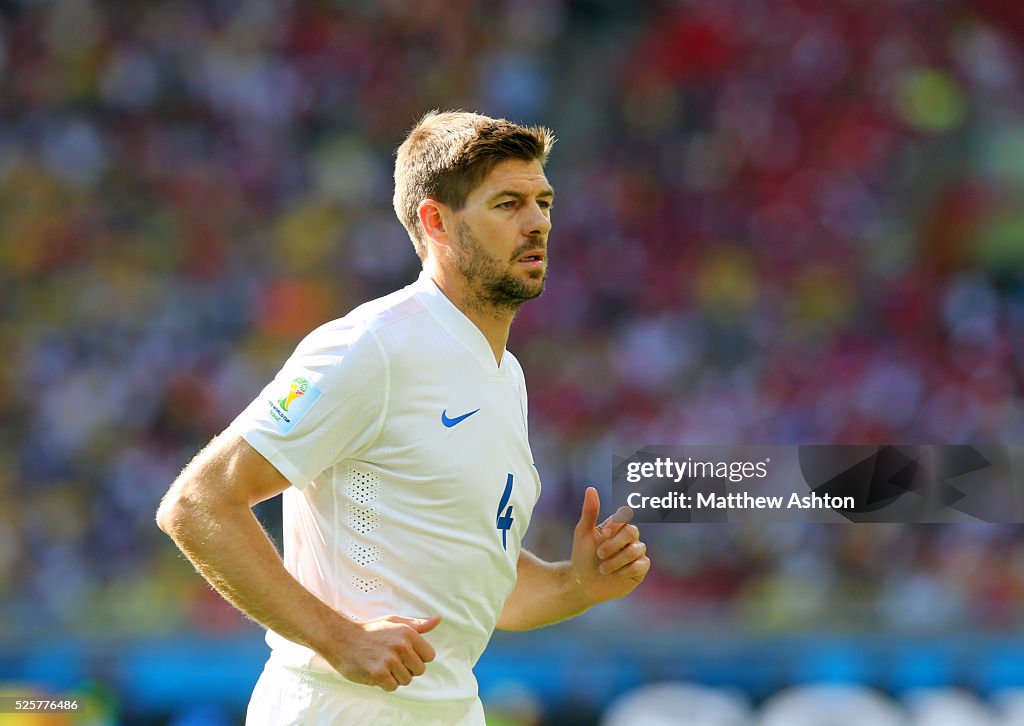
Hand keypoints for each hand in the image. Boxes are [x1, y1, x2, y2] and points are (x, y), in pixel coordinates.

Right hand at [324, 613, 439, 691]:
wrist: (341, 639)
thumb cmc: (370, 632)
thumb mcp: (394, 622)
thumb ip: (418, 624)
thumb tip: (437, 619)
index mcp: (408, 632)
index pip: (429, 656)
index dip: (417, 658)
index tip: (404, 654)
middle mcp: (401, 645)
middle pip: (419, 670)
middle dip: (407, 668)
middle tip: (390, 660)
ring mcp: (390, 659)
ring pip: (406, 680)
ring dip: (394, 677)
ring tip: (381, 664)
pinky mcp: (379, 673)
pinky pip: (393, 687)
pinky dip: (384, 684)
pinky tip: (374, 671)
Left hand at [571, 487, 649, 605]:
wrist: (584, 583)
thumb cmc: (583, 556)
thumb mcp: (583, 533)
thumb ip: (590, 511)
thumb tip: (591, 489)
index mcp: (616, 527)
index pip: (625, 516)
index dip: (616, 524)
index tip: (604, 534)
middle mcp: (628, 538)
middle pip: (632, 531)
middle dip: (614, 545)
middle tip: (599, 555)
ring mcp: (636, 553)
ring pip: (636, 550)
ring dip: (616, 561)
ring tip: (603, 569)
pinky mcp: (640, 569)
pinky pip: (641, 565)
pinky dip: (625, 570)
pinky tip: (615, 575)